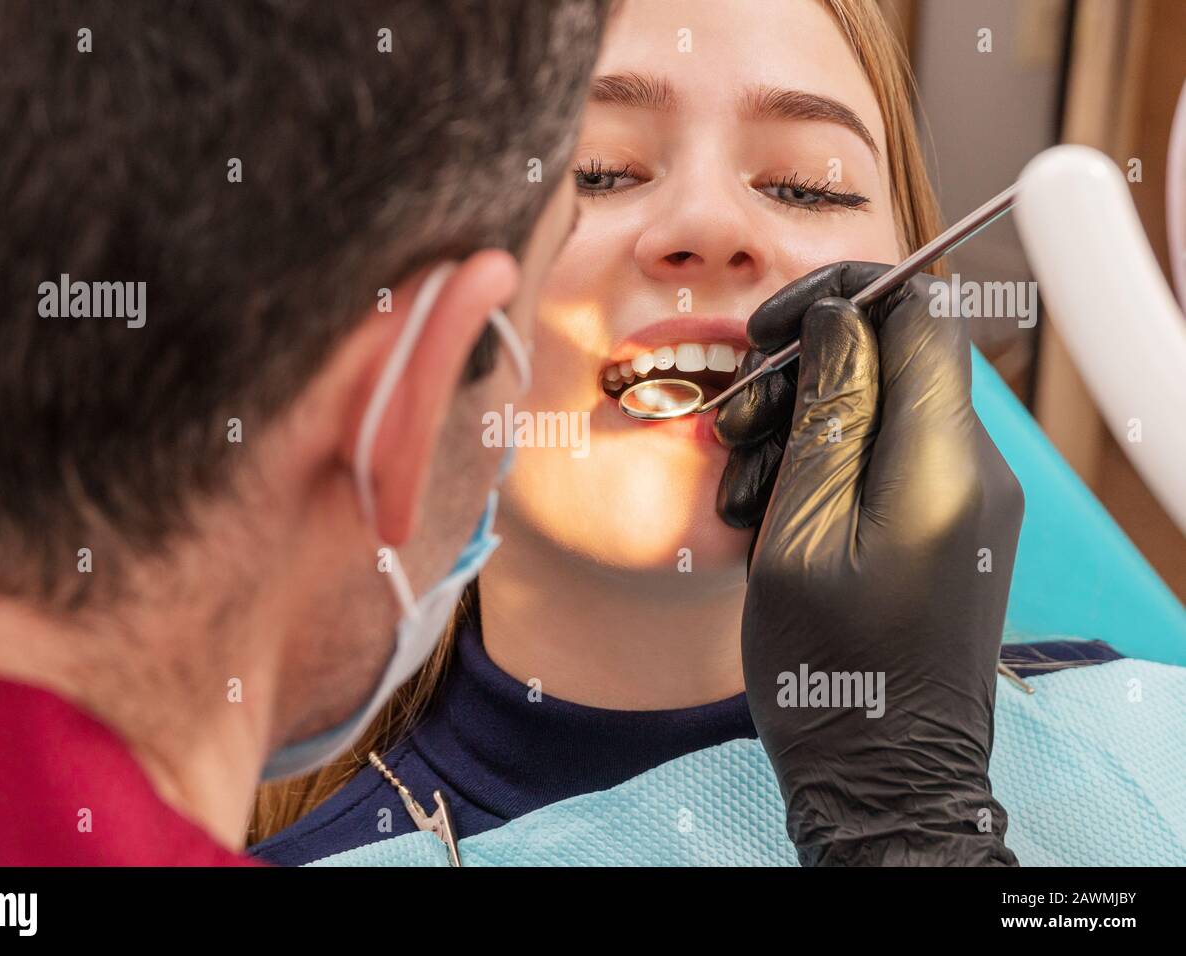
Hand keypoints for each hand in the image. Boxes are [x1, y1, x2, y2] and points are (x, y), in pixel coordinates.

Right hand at [715, 261, 1023, 865]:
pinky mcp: (946, 528)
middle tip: (733, 424)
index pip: (920, 315)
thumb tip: (843, 318)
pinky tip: (771, 518)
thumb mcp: (800, 532)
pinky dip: (824, 471)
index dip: (842, 299)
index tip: (769, 328)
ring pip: (882, 411)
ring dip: (801, 429)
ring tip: (741, 492)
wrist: (884, 778)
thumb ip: (829, 414)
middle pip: (894, 360)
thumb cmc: (832, 671)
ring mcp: (964, 501)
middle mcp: (972, 470)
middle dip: (803, 375)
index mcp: (940, 463)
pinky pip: (887, 462)